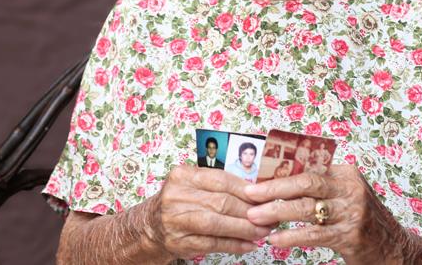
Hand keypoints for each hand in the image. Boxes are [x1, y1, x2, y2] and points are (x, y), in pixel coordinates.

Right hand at [145, 164, 273, 259]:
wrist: (152, 226)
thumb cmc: (180, 203)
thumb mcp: (193, 185)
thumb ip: (219, 185)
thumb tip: (257, 192)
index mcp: (183, 176)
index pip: (221, 180)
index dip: (246, 190)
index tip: (265, 196)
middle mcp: (176, 196)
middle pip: (222, 202)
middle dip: (250, 211)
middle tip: (270, 216)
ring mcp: (176, 220)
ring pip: (218, 224)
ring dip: (245, 229)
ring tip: (263, 231)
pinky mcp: (180, 242)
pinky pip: (213, 243)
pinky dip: (235, 245)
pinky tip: (249, 244)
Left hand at [243, 164, 405, 264]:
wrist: (394, 248)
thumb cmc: (360, 220)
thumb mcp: (344, 195)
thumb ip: (319, 186)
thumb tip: (276, 180)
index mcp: (345, 173)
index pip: (307, 167)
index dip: (279, 172)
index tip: (255, 176)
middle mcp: (350, 189)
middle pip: (305, 183)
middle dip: (273, 188)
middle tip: (250, 194)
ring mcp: (352, 212)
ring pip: (307, 209)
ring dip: (277, 212)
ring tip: (255, 217)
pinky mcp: (351, 236)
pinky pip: (314, 234)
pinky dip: (291, 236)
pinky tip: (275, 239)